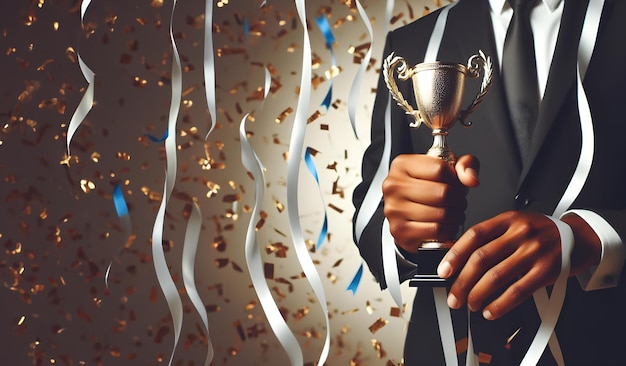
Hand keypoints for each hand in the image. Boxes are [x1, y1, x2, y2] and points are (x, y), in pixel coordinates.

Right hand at [382, 154, 479, 252]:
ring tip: (454, 213)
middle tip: (458, 202)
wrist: (406, 214)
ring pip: (441, 213)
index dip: (455, 179)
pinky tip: (447, 225)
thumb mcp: (447, 169)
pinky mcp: (399, 230)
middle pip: (442, 192)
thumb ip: (465, 165)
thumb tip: (471, 180)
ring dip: (456, 216)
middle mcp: (393, 185)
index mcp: (402, 165)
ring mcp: (394, 209)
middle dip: (459, 200)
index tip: (455, 184)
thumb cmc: (426, 189)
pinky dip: (448, 230)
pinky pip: (436, 230)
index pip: (440, 169)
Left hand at [438, 211, 601, 319]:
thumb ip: (490, 237)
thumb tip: (457, 258)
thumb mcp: (515, 224)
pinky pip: (517, 291)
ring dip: (477, 295)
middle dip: (462, 282)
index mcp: (507, 219)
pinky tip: (490, 310)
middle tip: (454, 296)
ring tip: (470, 304)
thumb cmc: (541, 233)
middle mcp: (520, 233)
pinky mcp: (546, 271)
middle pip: (481, 259)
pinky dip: (500, 305)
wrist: (580, 237)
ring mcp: (534, 251)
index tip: (444, 271)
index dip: (455, 255)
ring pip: (496, 276)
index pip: (474, 235)